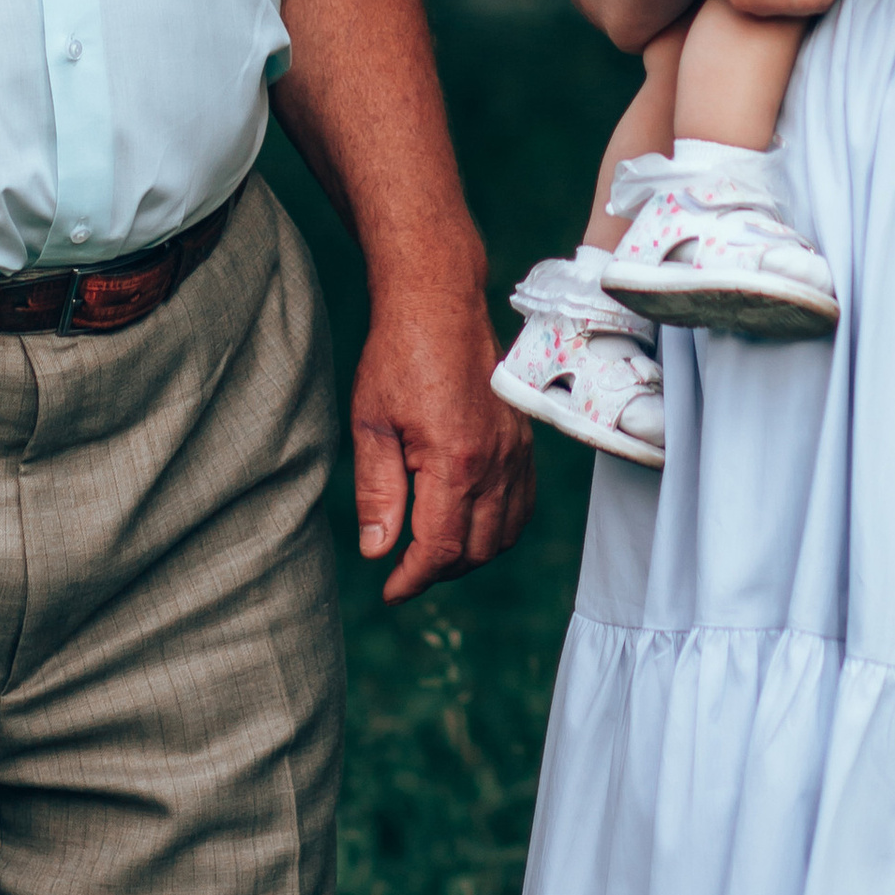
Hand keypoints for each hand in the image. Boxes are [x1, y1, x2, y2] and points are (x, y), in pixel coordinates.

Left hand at [350, 280, 536, 602]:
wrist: (440, 304)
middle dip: (440, 571)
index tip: (391, 590)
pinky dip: (499, 528)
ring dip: (472, 554)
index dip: (414, 578)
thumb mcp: (371, 424)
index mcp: (454, 461)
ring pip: (507, 533)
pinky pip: (523, 504)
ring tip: (433, 551)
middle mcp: (495, 462)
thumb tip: (378, 550)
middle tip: (404, 571)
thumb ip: (376, 492)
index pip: (441, 547)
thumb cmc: (399, 356)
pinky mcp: (523, 441)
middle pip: (479, 550)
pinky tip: (469, 523)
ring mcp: (516, 452)